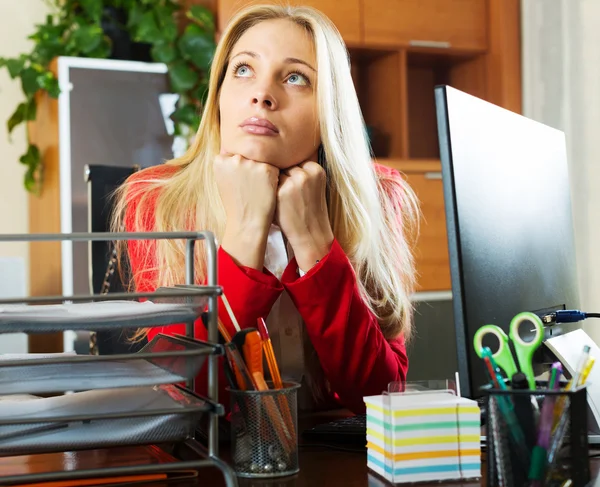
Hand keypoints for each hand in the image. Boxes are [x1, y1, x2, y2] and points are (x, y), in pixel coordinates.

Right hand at [214, 153, 278, 268]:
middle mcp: (235, 159)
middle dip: (252, 168)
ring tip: (258, 189)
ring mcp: (251, 163)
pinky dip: (273, 177)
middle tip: (251, 186)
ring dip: (263, 171)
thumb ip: (228, 166)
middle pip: (249, 155)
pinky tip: (267, 189)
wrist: (247, 222)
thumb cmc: (236, 204)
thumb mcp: (224, 181)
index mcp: (220, 161)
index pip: (234, 155)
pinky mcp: (267, 169)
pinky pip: (273, 167)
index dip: (241, 168)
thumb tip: (236, 153)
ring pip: (262, 160)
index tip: (241, 180)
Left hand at [275, 162, 333, 272]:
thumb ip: (301, 173)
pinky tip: (272, 202)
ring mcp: (293, 182)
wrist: (311, 233)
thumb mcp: (313, 186)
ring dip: (273, 184)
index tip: (293, 186)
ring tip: (280, 199)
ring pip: (275, 174)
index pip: (295, 161)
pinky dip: (267, 192)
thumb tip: (279, 159)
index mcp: (316, 170)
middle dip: (282, 178)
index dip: (291, 174)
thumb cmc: (309, 210)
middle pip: (284, 166)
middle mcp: (306, 174)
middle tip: (286, 194)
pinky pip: (268, 184)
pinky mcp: (281, 192)